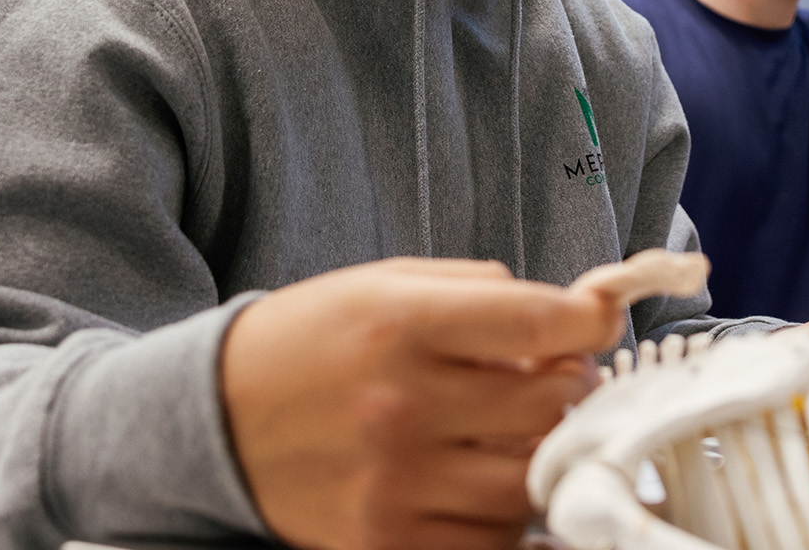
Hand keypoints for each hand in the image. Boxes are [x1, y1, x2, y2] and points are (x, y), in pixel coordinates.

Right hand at [220, 257, 628, 549]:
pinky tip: (481, 481)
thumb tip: (577, 315)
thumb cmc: (309, 343)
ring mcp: (394, 482)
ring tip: (512, 432)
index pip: (542, 324)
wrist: (214, 418)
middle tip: (553, 380)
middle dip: (570, 388)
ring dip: (542, 455)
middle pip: (553, 405)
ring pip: (532, 481)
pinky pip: (492, 542)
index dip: (592, 322)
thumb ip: (483, 292)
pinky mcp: (385, 540)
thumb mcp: (384, 285)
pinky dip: (504, 515)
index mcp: (402, 323)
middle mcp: (401, 404)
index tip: (594, 324)